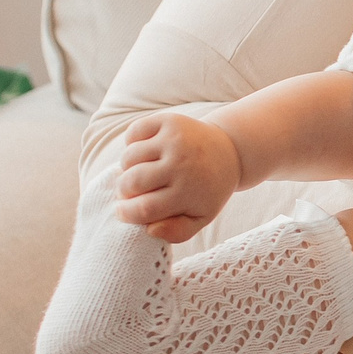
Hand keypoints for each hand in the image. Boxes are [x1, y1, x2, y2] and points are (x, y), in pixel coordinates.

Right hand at [115, 112, 242, 242]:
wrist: (228, 152)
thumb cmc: (207, 190)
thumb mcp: (200, 217)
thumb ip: (176, 232)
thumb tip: (149, 229)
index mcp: (188, 191)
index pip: (144, 208)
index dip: (127, 213)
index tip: (124, 211)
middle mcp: (181, 163)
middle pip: (131, 182)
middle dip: (124, 191)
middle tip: (131, 191)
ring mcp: (174, 139)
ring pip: (128, 157)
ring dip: (127, 167)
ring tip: (141, 171)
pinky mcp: (169, 121)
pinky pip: (132, 133)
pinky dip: (132, 143)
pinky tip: (146, 152)